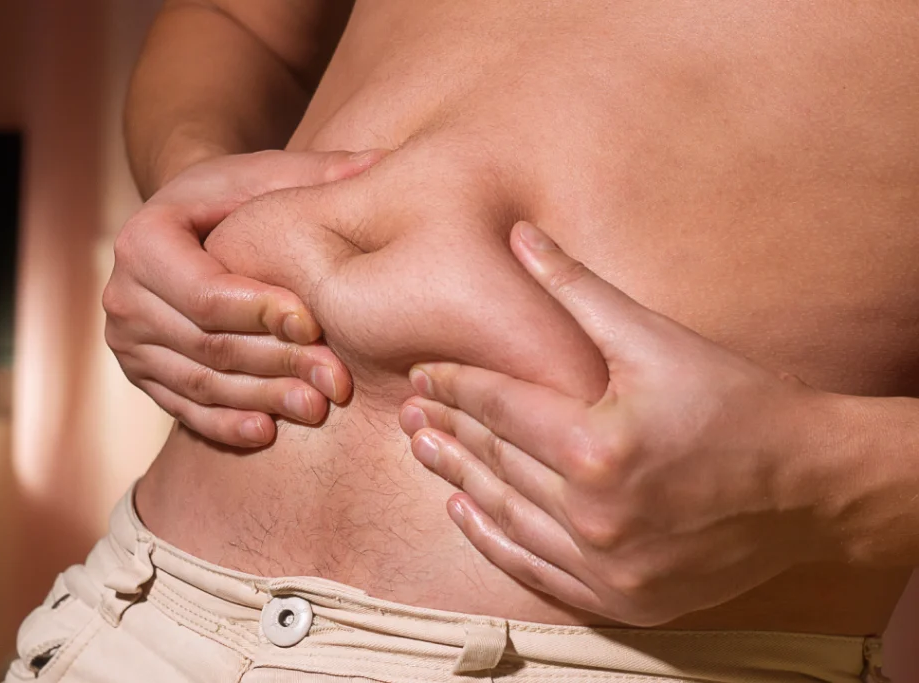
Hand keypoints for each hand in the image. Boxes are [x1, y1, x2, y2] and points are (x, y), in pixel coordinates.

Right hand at [104, 149, 384, 446]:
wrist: (182, 228)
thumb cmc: (231, 198)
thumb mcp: (263, 175)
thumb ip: (316, 174)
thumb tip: (383, 162)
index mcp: (144, 241)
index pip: (204, 292)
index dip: (259, 313)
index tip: (313, 324)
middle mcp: (124, 296)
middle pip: (206, 344)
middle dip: (276, 363)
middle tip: (334, 378)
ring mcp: (129, 342)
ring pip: (200, 382)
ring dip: (262, 398)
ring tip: (317, 407)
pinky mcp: (142, 375)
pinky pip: (184, 408)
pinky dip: (225, 425)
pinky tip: (268, 432)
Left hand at [399, 221, 836, 625]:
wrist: (812, 486)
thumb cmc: (738, 403)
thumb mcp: (656, 339)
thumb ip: (578, 290)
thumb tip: (520, 235)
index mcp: (597, 446)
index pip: (499, 407)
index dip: (455, 386)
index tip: (422, 374)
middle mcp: (594, 514)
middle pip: (495, 460)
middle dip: (448, 429)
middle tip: (409, 412)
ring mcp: (606, 565)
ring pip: (505, 515)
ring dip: (459, 479)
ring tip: (424, 452)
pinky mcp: (622, 598)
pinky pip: (535, 570)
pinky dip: (494, 541)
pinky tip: (464, 512)